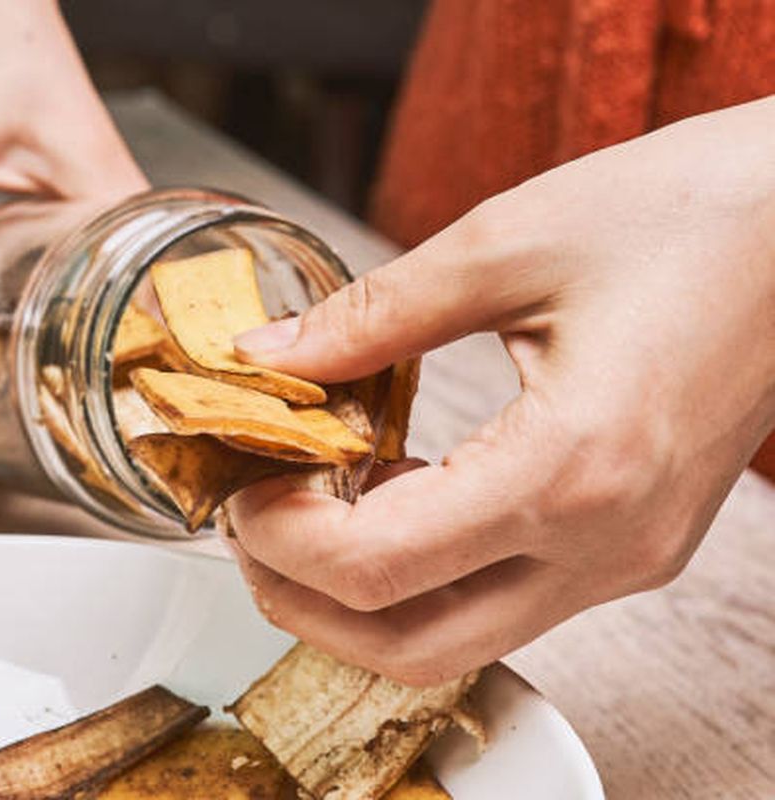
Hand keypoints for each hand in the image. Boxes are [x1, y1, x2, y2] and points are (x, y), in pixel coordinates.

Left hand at [228, 96, 774, 685]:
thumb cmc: (684, 215)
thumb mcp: (506, 242)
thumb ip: (371, 317)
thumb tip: (268, 358)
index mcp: (572, 466)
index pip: (377, 568)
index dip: (278, 539)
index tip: (238, 485)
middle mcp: (605, 543)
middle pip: (408, 648)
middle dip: (300, 601)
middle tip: (247, 524)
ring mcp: (626, 558)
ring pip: (456, 642)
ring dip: (358, 602)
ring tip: (303, 514)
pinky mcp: (634, 547)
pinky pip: (503, 602)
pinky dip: (423, 575)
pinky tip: (388, 500)